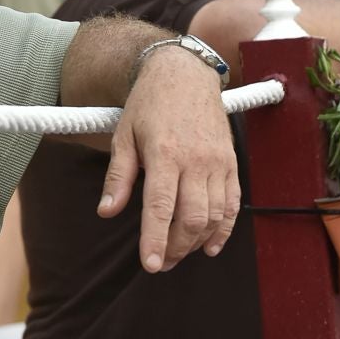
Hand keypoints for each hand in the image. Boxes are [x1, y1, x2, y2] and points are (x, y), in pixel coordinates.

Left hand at [99, 46, 240, 272]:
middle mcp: (195, 160)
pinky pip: (232, 204)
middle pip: (192, 218)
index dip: (156, 239)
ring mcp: (217, 162)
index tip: (150, 264)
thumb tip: (107, 210)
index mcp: (164, 153)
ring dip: (197, 242)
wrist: (185, 73)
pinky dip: (224, 230)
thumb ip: (118, 175)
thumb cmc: (150, 103)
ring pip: (214, 216)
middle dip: (176, 247)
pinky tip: (210, 246)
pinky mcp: (231, 163)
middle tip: (162, 262)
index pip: (161, 207)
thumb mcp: (124, 133)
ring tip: (179, 253)